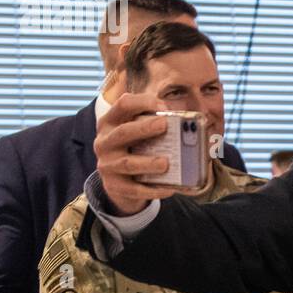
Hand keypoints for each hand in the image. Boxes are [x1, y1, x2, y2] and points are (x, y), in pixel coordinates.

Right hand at [94, 92, 181, 215]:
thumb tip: (188, 126)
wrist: (117, 181)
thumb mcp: (136, 133)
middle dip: (144, 128)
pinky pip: (135, 189)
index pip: (122, 105)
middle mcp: (105, 142)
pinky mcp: (114, 186)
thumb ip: (153, 124)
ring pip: (128, 163)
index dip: (142, 102)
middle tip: (164, 125)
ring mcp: (107, 165)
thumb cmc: (134, 149)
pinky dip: (153, 189)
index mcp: (110, 122)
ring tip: (166, 163)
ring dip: (148, 162)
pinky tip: (170, 188)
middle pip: (123, 132)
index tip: (163, 106)